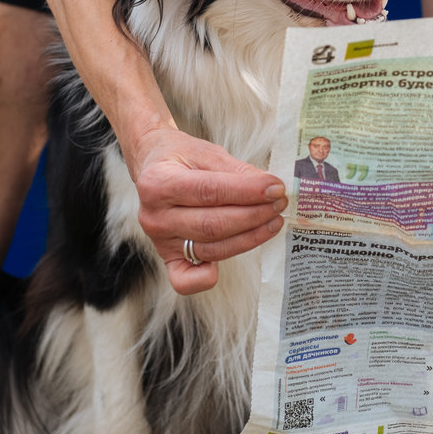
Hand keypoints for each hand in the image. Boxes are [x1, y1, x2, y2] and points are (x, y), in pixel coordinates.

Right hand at [128, 126, 287, 294]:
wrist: (153, 167)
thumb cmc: (182, 158)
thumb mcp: (206, 153)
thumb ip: (236, 171)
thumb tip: (269, 189)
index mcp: (157, 183)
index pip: (209, 191)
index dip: (247, 191)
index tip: (275, 188)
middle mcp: (153, 216)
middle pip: (212, 224)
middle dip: (254, 215)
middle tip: (279, 204)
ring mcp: (159, 241)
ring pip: (212, 248)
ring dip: (250, 237)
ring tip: (273, 220)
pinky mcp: (168, 259)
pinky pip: (187, 280)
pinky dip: (208, 278)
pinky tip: (233, 257)